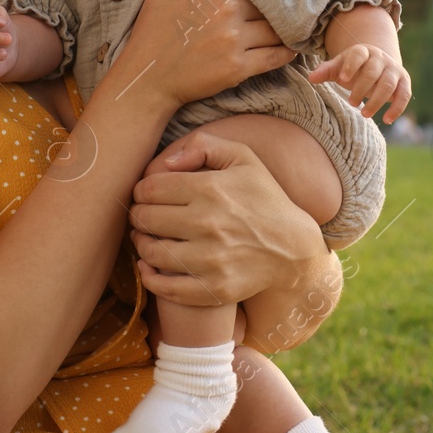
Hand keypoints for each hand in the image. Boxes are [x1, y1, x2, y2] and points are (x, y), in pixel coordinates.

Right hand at [110, 0, 295, 110]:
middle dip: (277, 5)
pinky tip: (291, 47)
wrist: (147, 78)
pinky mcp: (238, 68)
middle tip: (290, 6)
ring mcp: (234, 40)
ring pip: (276, 29)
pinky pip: (275, 56)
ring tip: (292, 25)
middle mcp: (227, 11)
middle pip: (269, 3)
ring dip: (285, 28)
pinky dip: (287, 52)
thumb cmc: (154, 29)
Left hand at [128, 131, 322, 306]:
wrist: (293, 248)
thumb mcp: (243, 158)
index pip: (151, 189)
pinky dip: (149, 278)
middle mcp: (209, 223)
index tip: (146, 195)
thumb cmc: (263, 199)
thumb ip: (203, 144)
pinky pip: (166, 288)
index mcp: (212, 188)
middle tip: (143, 216)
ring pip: (151, 252)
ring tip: (145, 238)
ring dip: (141, 245)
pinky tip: (149, 268)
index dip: (141, 191)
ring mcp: (211, 259)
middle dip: (138, 216)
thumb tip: (165, 162)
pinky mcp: (214, 288)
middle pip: (146, 219)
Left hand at [308, 44, 410, 124]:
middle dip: (362, 88)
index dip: (351, 65)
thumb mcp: (340, 68)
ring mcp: (394, 69)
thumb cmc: (354, 69)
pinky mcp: (404, 82)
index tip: (342, 79)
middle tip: (351, 103)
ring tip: (364, 114)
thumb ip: (327, 71)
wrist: (378, 65)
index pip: (358, 55)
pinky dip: (397, 108)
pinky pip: (404, 95)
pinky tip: (387, 120)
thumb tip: (312, 78)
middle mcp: (381, 58)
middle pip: (373, 72)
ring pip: (388, 84)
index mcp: (363, 51)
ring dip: (377, 100)